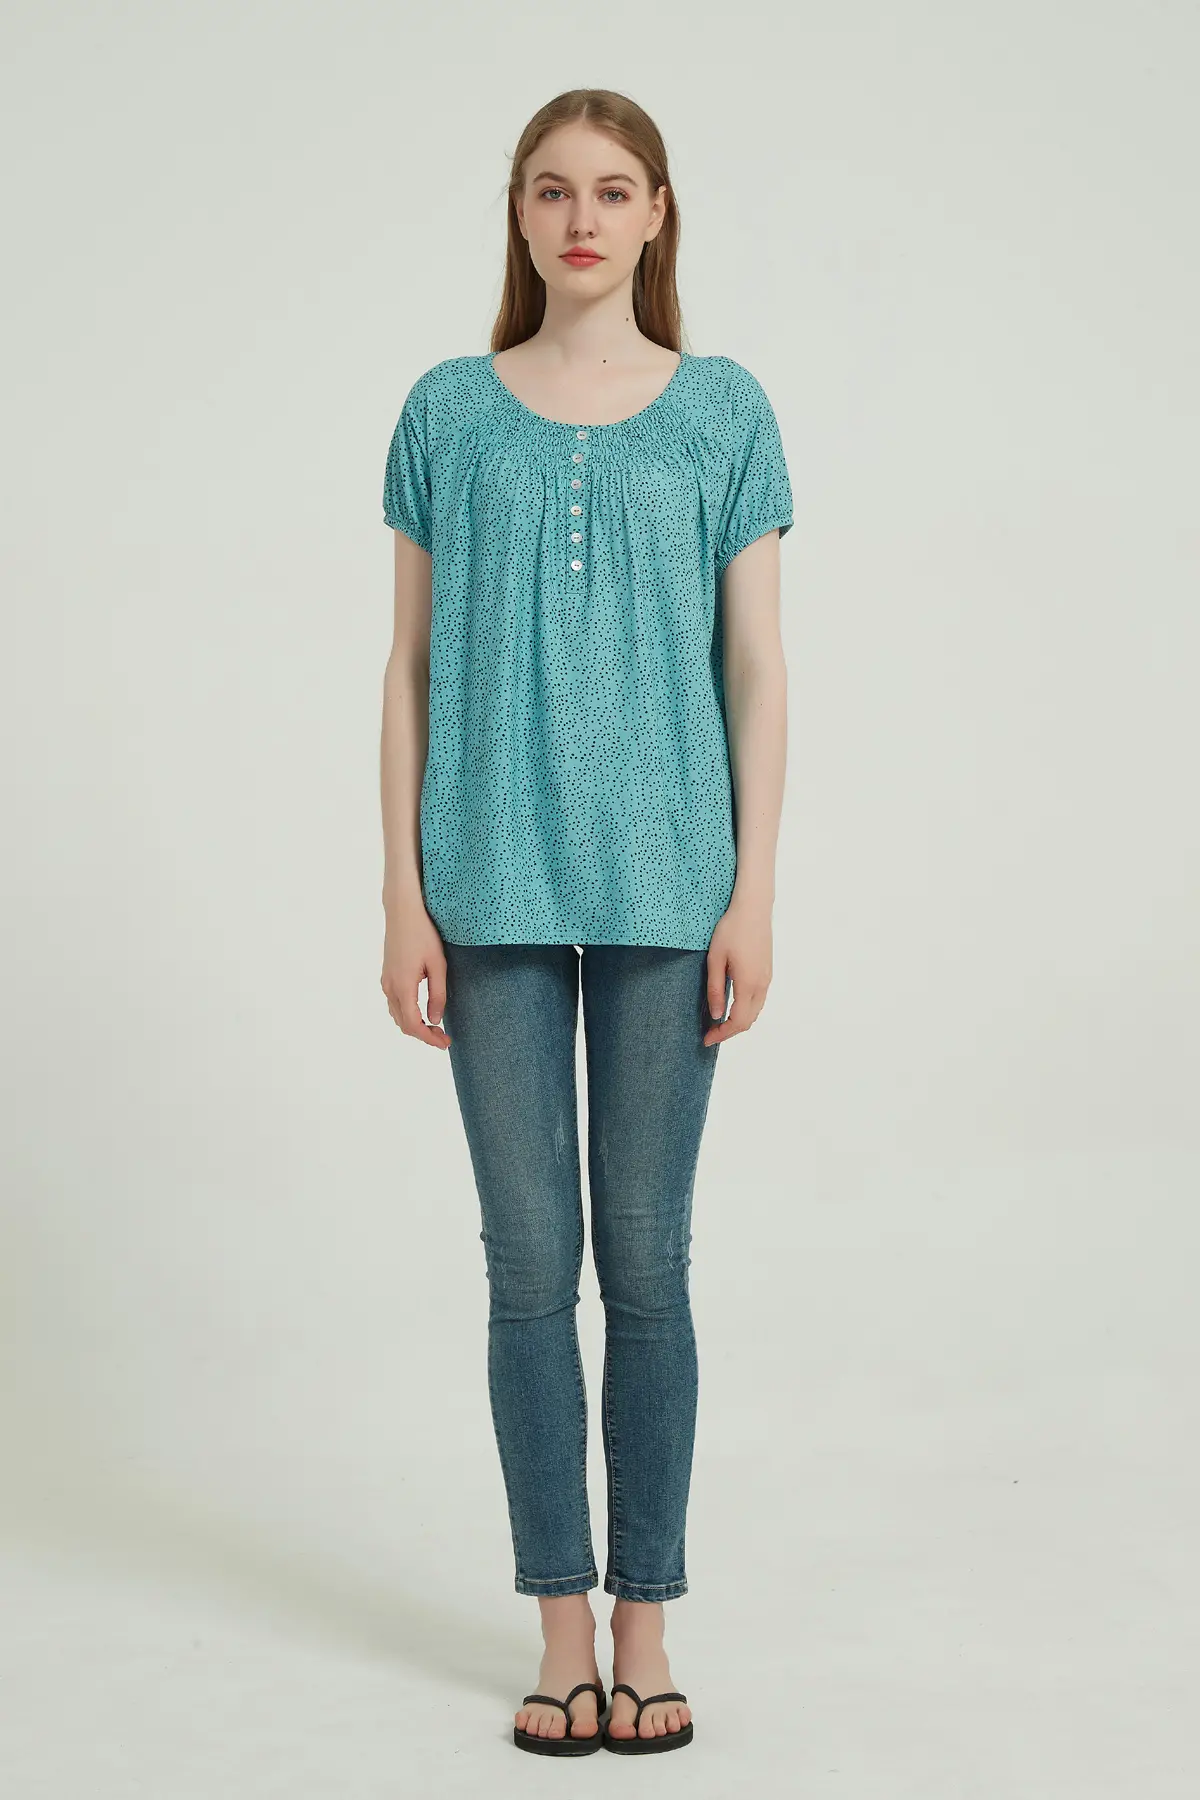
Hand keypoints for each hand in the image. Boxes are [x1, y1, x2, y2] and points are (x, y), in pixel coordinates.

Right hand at [381, 897, 451, 1049]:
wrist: (403, 911)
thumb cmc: (423, 933)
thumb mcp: (438, 965)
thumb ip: (437, 994)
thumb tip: (436, 1020)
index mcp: (403, 985)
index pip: (413, 1024)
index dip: (429, 1038)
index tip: (445, 1043)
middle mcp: (390, 986)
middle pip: (403, 1024)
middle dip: (423, 1035)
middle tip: (444, 1037)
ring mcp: (386, 981)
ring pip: (397, 1015)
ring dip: (414, 1025)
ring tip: (435, 1026)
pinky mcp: (386, 975)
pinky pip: (394, 1004)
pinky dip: (407, 1014)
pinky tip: (422, 1011)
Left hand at [703, 892, 772, 1045]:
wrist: (753, 909)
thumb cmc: (731, 930)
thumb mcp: (715, 960)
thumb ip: (716, 989)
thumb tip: (715, 1016)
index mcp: (748, 983)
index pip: (738, 1021)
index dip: (722, 1034)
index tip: (706, 1039)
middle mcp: (762, 984)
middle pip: (749, 1020)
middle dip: (730, 1031)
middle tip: (710, 1033)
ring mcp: (767, 978)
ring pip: (755, 1011)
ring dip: (738, 1020)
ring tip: (718, 1021)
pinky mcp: (767, 971)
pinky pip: (758, 999)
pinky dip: (746, 1009)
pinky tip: (731, 1004)